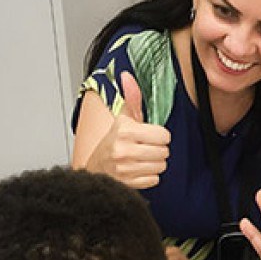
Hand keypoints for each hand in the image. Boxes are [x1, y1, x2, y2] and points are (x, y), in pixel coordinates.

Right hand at [86, 72, 170, 188]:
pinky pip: (154, 180)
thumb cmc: (113, 142)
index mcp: (125, 131)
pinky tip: (138, 170)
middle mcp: (124, 150)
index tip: (149, 136)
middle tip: (145, 148)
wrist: (96, 167)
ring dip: (154, 163)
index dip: (159, 136)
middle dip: (158, 150)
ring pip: (161, 166)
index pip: (164, 135)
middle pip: (164, 152)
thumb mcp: (123, 118)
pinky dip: (149, 176)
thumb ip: (132, 98)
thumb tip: (127, 75)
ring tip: (141, 159)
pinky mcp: (128, 183)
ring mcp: (125, 169)